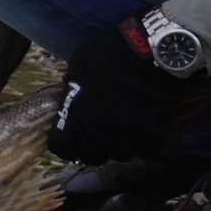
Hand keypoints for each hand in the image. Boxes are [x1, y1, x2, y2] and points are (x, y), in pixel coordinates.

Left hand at [48, 12, 193, 163]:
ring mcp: (124, 138)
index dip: (65, 145)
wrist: (150, 53)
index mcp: (74, 116)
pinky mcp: (150, 138)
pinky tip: (145, 127)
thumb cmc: (109, 55)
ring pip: (119, 155)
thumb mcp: (77, 70)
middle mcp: (96, 133)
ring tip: (124, 131)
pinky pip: (144, 150)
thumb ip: (72, 93)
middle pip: (90, 157)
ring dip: (119, 146)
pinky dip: (145, 142)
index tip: (72, 142)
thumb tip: (70, 102)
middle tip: (99, 138)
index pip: (60, 146)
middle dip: (92, 149)